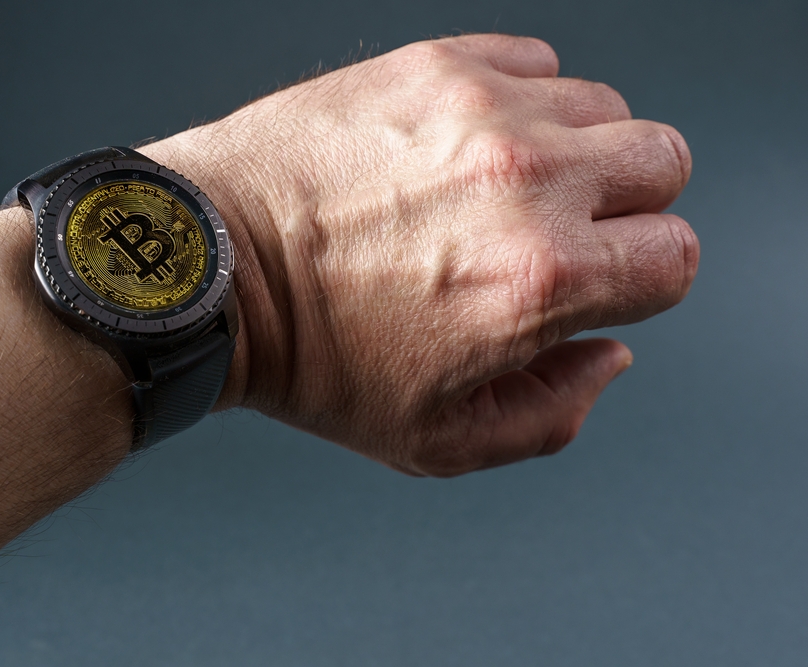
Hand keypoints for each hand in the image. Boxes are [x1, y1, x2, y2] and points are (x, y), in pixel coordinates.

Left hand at [146, 34, 696, 475]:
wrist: (216, 270)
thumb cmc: (309, 356)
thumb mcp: (436, 441)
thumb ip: (550, 415)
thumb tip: (605, 355)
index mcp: (540, 281)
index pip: (673, 258)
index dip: (641, 280)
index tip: (597, 282)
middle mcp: (527, 183)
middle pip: (661, 161)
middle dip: (628, 207)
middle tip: (562, 231)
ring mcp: (481, 111)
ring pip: (602, 105)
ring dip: (573, 149)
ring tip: (499, 188)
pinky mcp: (432, 65)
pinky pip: (531, 60)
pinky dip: (519, 99)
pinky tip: (467, 142)